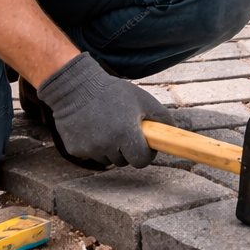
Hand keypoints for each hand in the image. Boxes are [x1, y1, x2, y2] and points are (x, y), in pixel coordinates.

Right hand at [37, 53, 176, 167]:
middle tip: (124, 131)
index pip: (141, 161)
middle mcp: (107, 145)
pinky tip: (92, 127)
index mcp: (126, 134)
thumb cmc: (112, 92)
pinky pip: (92, 154)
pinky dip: (94, 146)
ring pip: (108, 159)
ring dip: (111, 149)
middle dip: (128, 150)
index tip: (144, 145)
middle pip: (124, 162)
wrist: (76, 87)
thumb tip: (173, 133)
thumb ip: (161, 118)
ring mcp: (90, 149)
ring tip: (107, 126)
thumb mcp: (142, 99)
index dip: (145, 154)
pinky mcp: (75, 150)